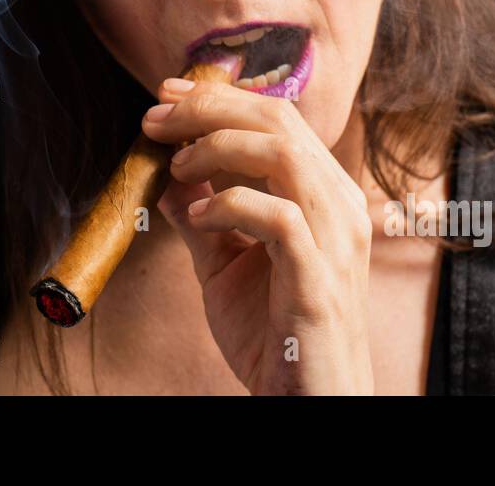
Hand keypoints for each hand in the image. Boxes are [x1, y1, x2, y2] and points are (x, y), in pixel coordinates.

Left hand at [142, 77, 374, 394]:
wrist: (307, 399)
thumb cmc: (273, 333)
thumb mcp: (224, 265)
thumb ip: (203, 218)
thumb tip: (166, 178)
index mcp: (322, 193)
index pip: (277, 118)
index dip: (218, 98)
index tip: (166, 96)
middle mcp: (337, 204)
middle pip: (278, 120)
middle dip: (209, 108)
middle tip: (156, 117)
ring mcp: (335, 239)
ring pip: (283, 154)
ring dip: (217, 147)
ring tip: (176, 165)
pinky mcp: (319, 277)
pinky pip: (278, 216)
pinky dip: (229, 204)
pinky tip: (198, 217)